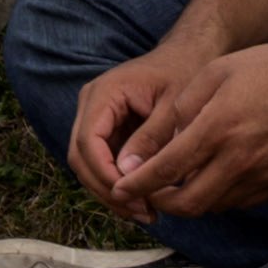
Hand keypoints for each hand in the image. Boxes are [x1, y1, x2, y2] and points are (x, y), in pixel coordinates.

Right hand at [61, 44, 198, 215]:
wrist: (187, 54)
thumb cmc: (184, 74)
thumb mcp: (173, 108)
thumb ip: (151, 139)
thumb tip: (129, 176)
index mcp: (104, 94)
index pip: (87, 142)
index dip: (105, 175)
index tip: (134, 197)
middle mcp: (91, 104)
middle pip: (80, 156)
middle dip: (107, 189)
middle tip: (141, 213)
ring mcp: (95, 116)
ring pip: (87, 163)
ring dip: (111, 190)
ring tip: (145, 212)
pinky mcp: (106, 127)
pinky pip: (101, 160)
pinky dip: (118, 182)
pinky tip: (142, 198)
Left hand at [81, 39, 267, 227]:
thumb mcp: (216, 74)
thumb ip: (179, 110)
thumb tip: (151, 144)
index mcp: (217, 129)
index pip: (166, 169)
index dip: (137, 183)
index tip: (119, 187)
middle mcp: (239, 161)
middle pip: (188, 203)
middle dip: (159, 202)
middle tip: (144, 192)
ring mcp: (262, 177)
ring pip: (213, 206)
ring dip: (187, 201)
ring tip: (173, 185)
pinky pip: (238, 202)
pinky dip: (216, 197)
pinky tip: (209, 179)